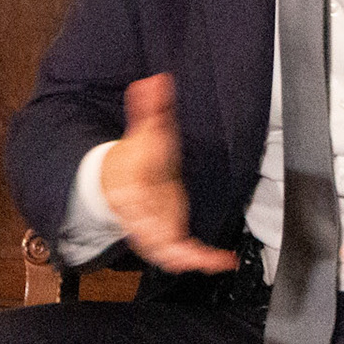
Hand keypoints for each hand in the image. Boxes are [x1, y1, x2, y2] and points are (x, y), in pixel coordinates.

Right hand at [98, 74, 236, 273]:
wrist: (119, 181)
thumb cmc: (137, 157)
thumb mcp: (146, 131)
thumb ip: (152, 107)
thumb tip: (156, 79)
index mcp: (131, 189)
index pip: (135, 200)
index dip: (143, 208)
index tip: (152, 212)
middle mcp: (141, 214)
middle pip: (148, 236)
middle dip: (167, 246)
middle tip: (190, 256)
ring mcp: (154, 228)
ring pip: (164, 252)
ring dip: (186, 259)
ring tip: (213, 263)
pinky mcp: (169, 235)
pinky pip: (182, 253)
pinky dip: (200, 259)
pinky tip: (223, 260)